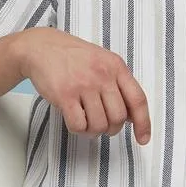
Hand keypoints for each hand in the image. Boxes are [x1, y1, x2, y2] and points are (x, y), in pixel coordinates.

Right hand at [15, 28, 150, 140]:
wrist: (42, 47)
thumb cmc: (74, 57)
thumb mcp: (104, 61)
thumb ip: (119, 85)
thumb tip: (132, 117)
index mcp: (117, 67)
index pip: (138, 99)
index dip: (143, 123)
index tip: (143, 139)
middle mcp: (103, 75)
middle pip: (118, 117)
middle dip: (112, 128)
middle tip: (102, 124)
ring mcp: (83, 85)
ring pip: (99, 125)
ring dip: (93, 131)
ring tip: (86, 121)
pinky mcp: (64, 95)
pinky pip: (79, 125)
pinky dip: (78, 130)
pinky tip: (74, 120)